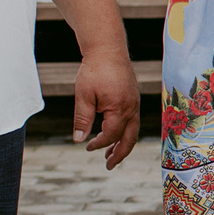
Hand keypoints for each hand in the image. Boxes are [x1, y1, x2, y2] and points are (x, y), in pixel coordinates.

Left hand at [71, 51, 142, 169]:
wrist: (107, 48)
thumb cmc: (94, 70)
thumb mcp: (83, 96)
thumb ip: (82, 119)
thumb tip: (78, 140)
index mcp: (120, 109)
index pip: (111, 135)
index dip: (99, 144)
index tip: (87, 147)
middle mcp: (132, 108)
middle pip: (130, 139)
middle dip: (120, 154)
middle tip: (109, 165)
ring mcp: (135, 102)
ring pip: (133, 130)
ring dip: (122, 144)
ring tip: (110, 154)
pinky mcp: (134, 97)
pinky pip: (133, 120)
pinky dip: (125, 131)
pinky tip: (114, 133)